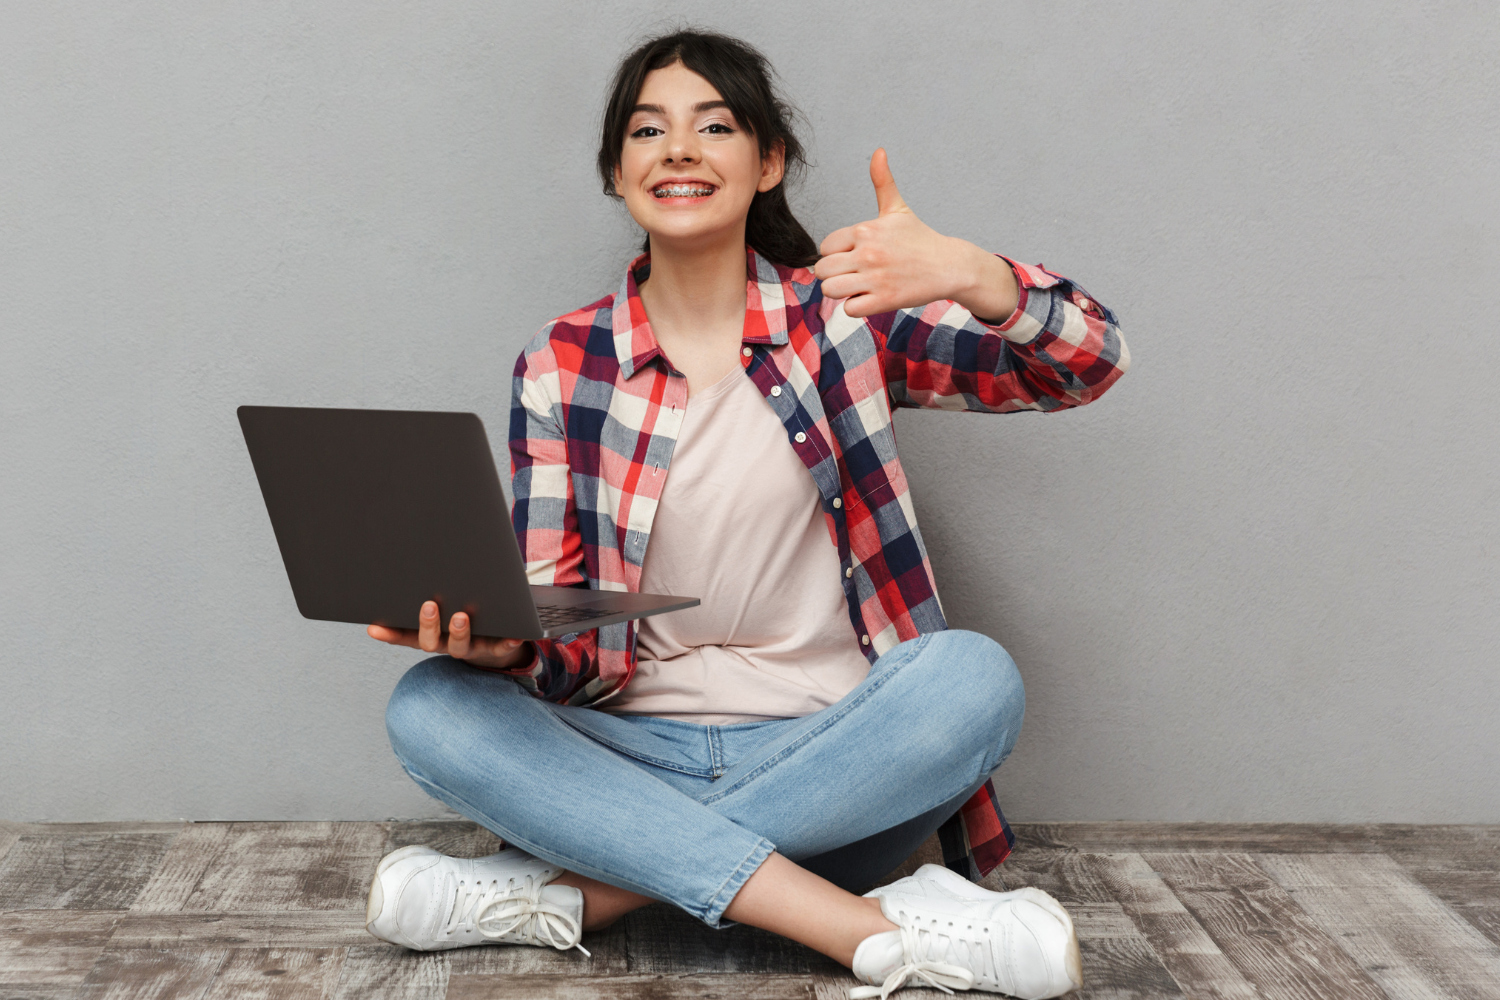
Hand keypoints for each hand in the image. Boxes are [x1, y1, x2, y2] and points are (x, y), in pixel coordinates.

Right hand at [367, 601, 531, 670]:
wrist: (496, 638)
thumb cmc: (463, 611)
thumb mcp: (445, 601)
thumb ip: (431, 588)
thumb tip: (415, 556)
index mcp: (430, 633)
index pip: (404, 635)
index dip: (389, 634)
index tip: (373, 627)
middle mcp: (446, 642)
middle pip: (430, 641)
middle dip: (428, 625)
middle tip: (429, 606)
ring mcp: (470, 647)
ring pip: (460, 646)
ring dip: (459, 632)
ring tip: (462, 617)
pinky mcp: (496, 648)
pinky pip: (501, 648)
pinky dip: (507, 642)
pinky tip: (514, 634)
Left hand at [813, 149, 1017, 320]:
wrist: (950, 266)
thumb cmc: (920, 239)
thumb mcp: (898, 209)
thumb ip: (882, 182)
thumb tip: (878, 151)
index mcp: (866, 230)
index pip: (825, 246)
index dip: (835, 254)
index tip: (851, 256)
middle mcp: (868, 253)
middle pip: (822, 270)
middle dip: (834, 274)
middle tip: (852, 274)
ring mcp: (875, 278)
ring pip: (830, 290)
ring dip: (841, 292)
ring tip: (857, 287)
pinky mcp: (884, 300)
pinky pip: (849, 309)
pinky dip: (856, 307)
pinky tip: (870, 298)